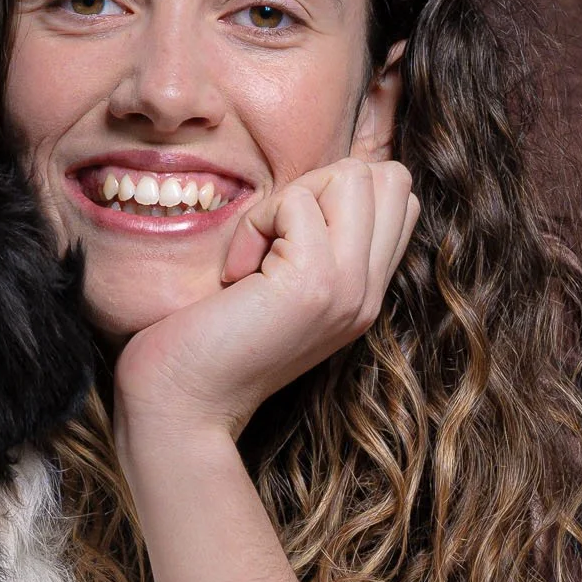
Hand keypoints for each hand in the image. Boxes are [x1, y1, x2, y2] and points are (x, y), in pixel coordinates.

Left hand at [114, 158, 418, 447]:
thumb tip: (319, 182)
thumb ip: (314, 244)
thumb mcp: (280, 287)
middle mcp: (369, 291)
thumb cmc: (209, 341)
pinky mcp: (315, 282)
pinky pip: (297, 201)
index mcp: (365, 292)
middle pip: (388, 177)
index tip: (285, 240)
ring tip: (257, 255)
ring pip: (354, 176)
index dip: (336, 193)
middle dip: (321, 185)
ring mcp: (349, 287)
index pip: (398, 197)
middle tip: (273, 239)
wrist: (182, 405)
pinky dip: (256, 223)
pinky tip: (236, 274)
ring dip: (291, 200)